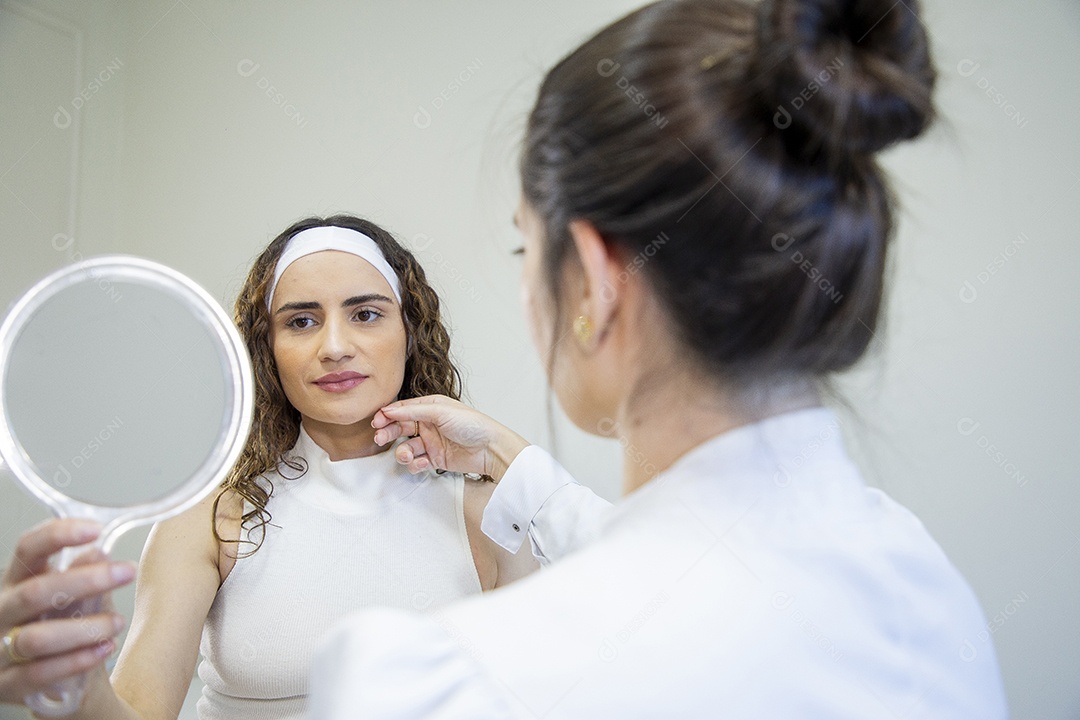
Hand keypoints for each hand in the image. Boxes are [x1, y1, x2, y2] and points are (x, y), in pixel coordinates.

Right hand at [0, 519, 134, 703]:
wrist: (57, 681)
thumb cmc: (63, 626)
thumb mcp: (74, 596)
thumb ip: (83, 575)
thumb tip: (98, 553)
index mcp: (15, 581)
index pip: (28, 549)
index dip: (58, 535)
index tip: (95, 529)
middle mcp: (0, 612)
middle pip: (34, 593)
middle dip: (85, 581)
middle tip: (127, 572)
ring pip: (35, 638)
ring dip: (83, 629)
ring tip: (118, 622)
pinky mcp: (5, 685)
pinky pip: (38, 674)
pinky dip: (76, 661)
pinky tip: (104, 648)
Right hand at [372, 395, 529, 481]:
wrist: (491, 449)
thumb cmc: (472, 424)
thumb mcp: (441, 411)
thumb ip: (413, 411)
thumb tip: (389, 410)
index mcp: (431, 407)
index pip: (403, 409)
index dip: (388, 415)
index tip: (377, 421)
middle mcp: (430, 424)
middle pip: (401, 428)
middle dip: (389, 433)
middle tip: (380, 438)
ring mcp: (432, 442)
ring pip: (407, 447)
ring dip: (403, 452)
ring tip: (407, 455)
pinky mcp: (436, 459)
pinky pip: (417, 462)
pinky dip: (415, 464)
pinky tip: (421, 463)